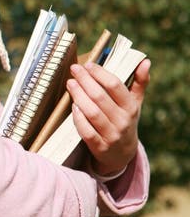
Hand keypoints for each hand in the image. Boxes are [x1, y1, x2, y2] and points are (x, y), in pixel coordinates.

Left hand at [66, 58, 150, 177]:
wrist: (122, 154)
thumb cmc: (125, 120)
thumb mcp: (134, 103)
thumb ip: (139, 82)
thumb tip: (145, 62)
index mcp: (131, 107)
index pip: (115, 86)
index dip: (100, 73)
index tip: (88, 64)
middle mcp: (122, 121)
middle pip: (100, 97)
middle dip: (85, 81)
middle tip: (74, 69)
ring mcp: (111, 135)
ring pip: (92, 112)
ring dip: (79, 96)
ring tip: (70, 83)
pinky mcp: (99, 146)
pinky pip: (87, 131)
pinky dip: (78, 118)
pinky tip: (73, 106)